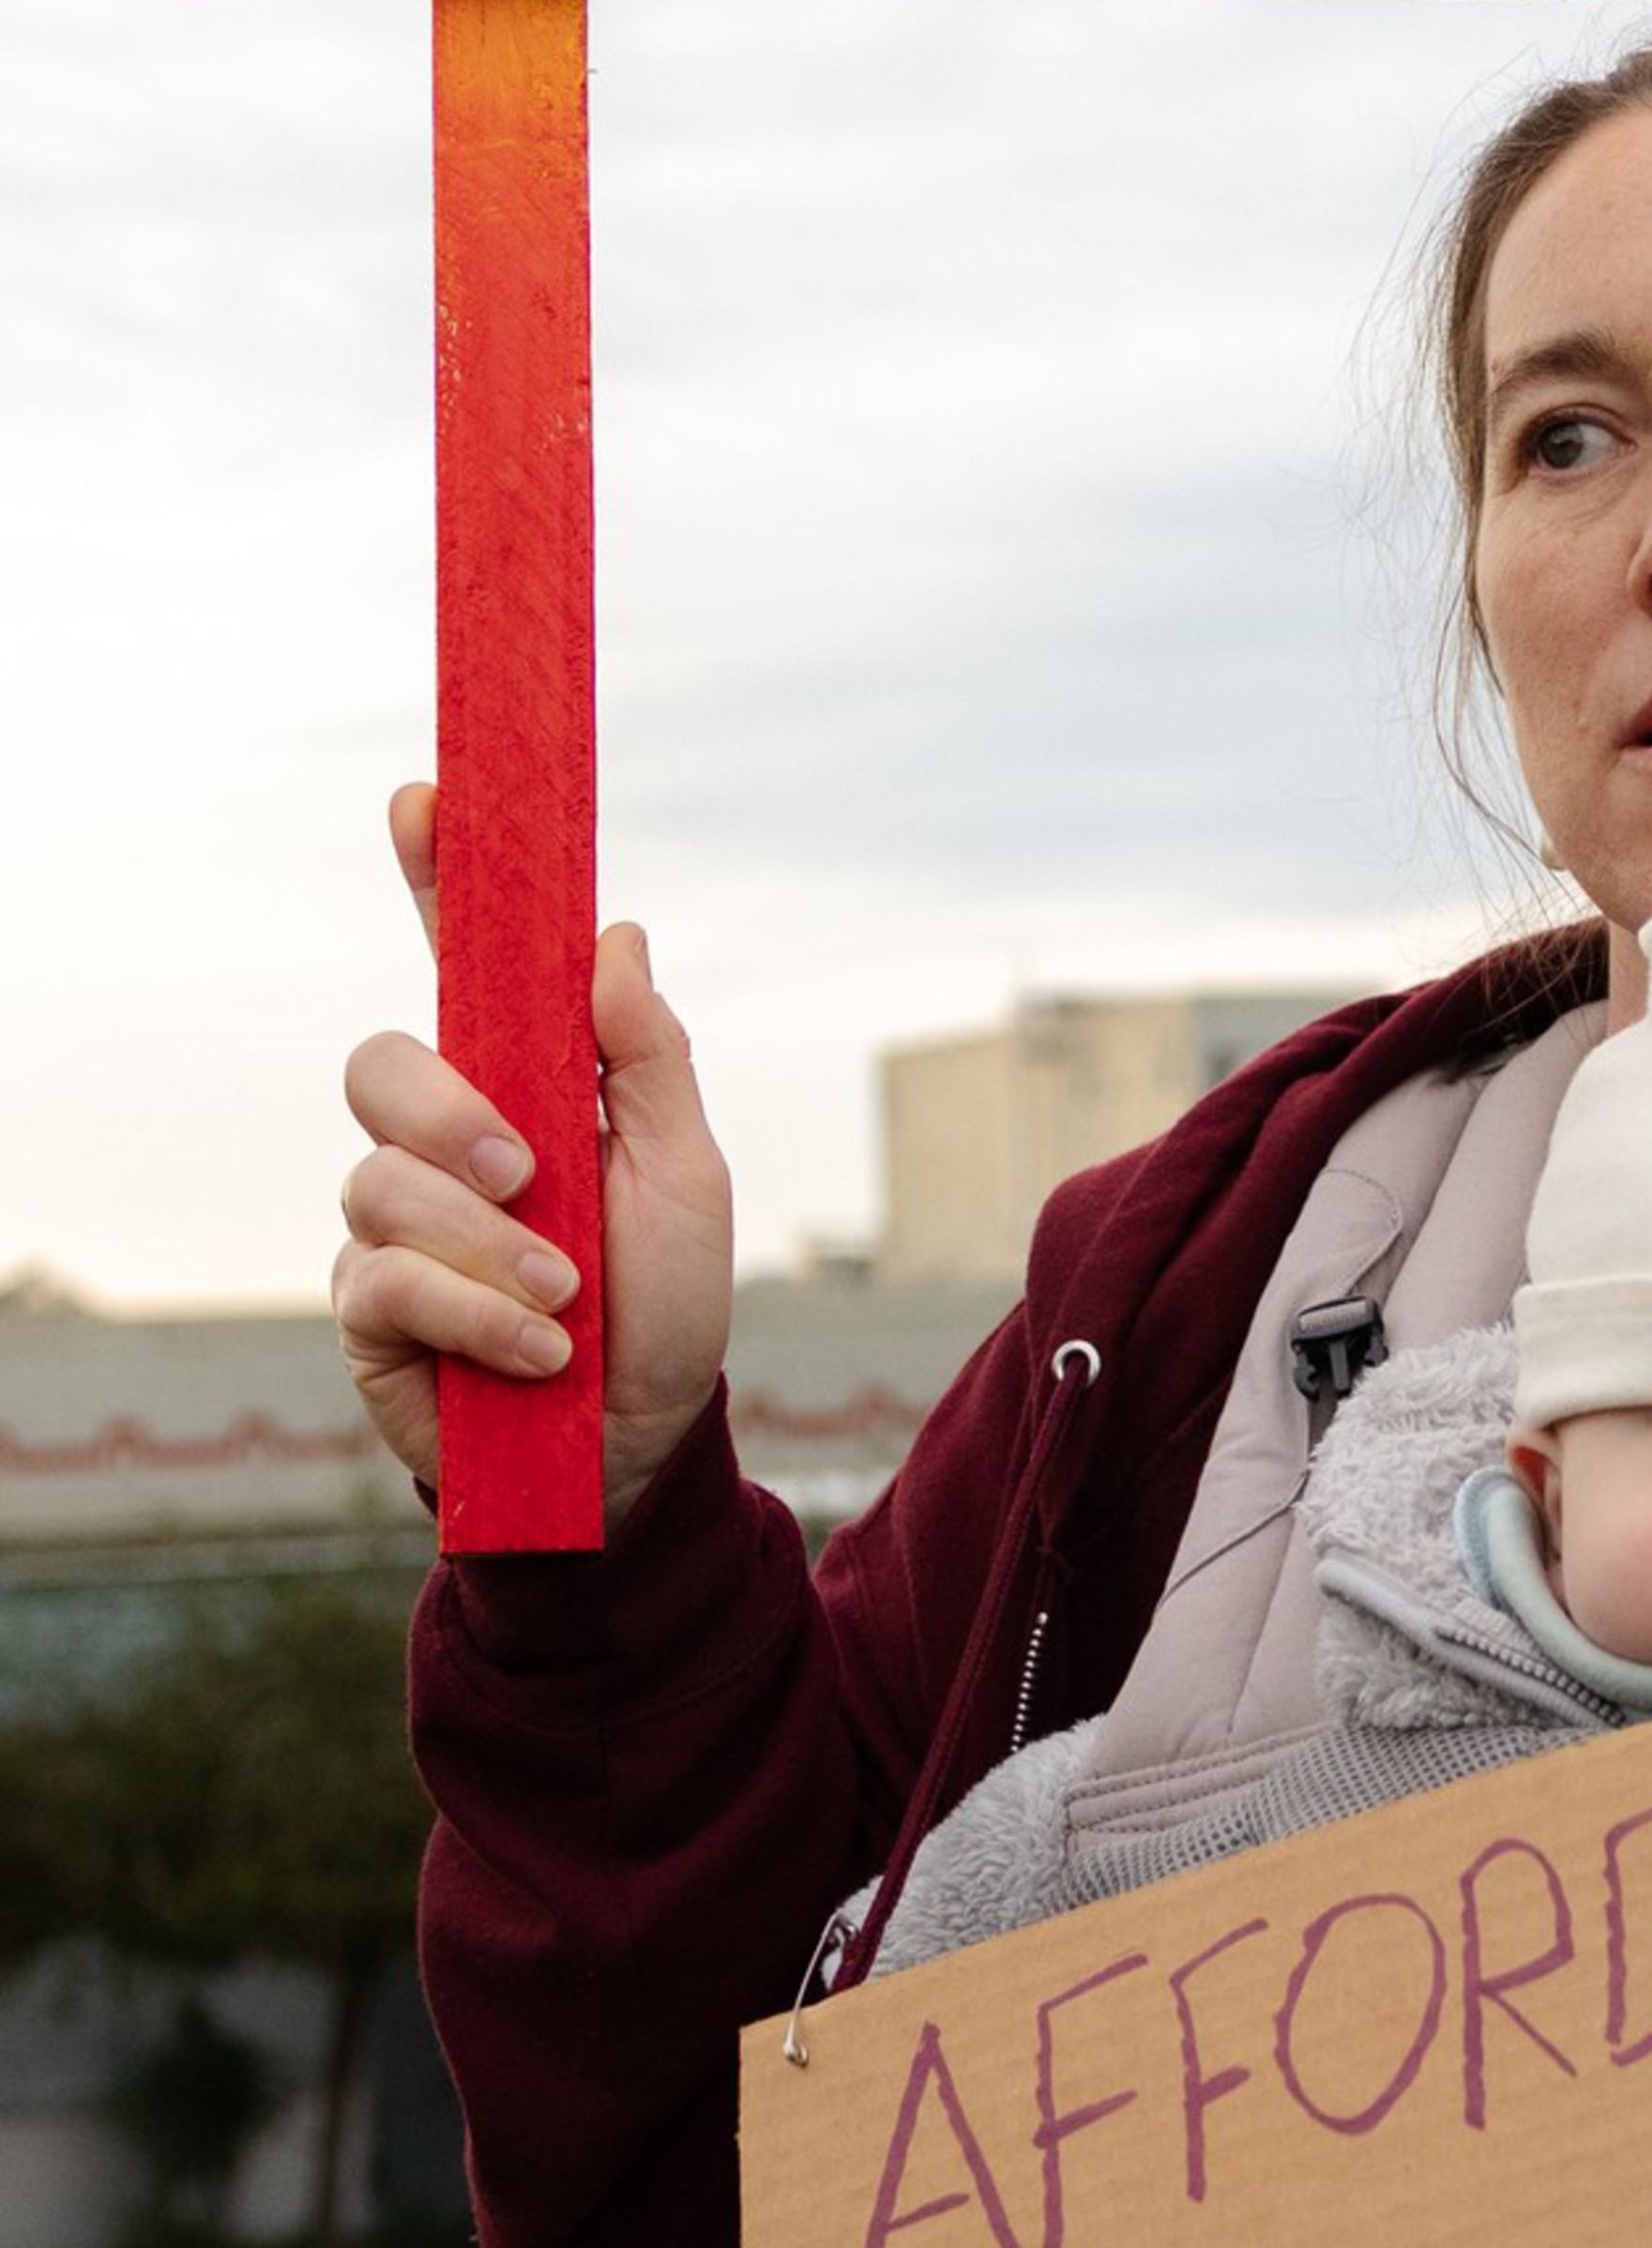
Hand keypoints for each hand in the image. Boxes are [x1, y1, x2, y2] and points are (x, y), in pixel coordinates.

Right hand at [334, 781, 733, 1539]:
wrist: (638, 1448)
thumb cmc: (664, 1307)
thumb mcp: (689, 1180)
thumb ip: (650, 1061)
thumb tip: (617, 933)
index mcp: (520, 1087)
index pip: (459, 963)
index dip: (434, 878)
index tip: (422, 798)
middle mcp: (442, 1142)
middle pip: (379, 1062)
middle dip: (449, 1111)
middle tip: (527, 1171)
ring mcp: (394, 1223)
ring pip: (381, 1180)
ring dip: (492, 1246)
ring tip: (569, 1301)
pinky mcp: (367, 1311)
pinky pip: (385, 1279)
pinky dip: (480, 1313)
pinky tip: (541, 1351)